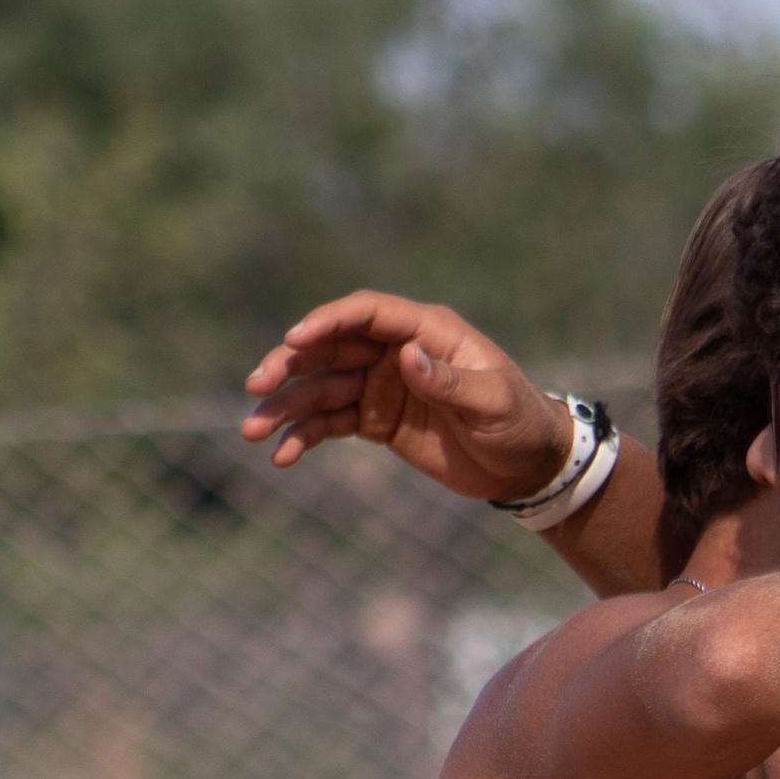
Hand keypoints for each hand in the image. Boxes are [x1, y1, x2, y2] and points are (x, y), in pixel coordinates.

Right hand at [241, 292, 573, 505]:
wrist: (526, 464)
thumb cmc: (518, 420)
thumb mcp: (492, 401)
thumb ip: (449, 379)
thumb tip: (406, 356)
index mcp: (426, 331)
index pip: (366, 315)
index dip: (328, 322)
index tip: (295, 340)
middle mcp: (395, 352)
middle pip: (330, 348)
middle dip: (290, 365)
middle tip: (257, 386)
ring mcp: (380, 385)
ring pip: (321, 388)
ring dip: (286, 407)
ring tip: (253, 432)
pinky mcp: (375, 421)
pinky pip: (331, 424)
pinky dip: (305, 437)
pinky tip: (283, 456)